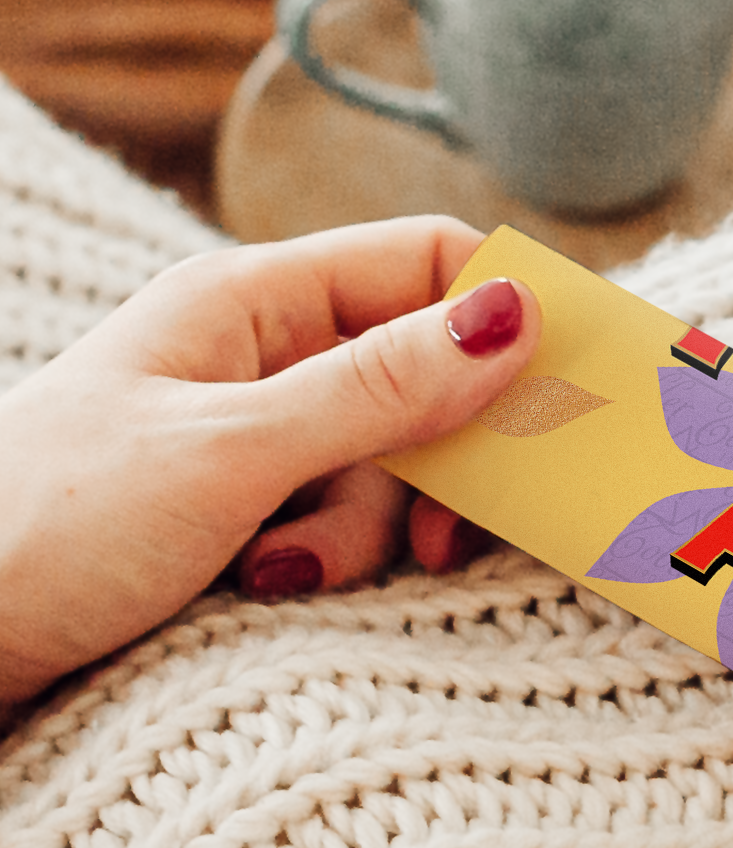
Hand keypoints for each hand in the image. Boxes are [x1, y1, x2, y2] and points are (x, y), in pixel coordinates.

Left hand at [0, 217, 539, 709]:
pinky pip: (347, 519)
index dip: (502, 313)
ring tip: (289, 571)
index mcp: (250, 301)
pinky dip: (331, 559)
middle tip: (448, 534)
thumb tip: (514, 316)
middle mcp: (263, 356)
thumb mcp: (234, 453)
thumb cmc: (48, 527)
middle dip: (437, 459)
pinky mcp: (250, 511)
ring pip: (393, 463)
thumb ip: (382, 391)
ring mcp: (257, 435)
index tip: (565, 387)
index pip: (423, 262)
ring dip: (369, 529)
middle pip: (424, 376)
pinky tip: (271, 585)